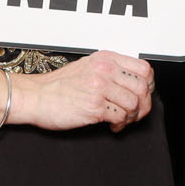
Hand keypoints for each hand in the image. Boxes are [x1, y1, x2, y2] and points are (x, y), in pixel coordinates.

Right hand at [15, 50, 153, 132]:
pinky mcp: (94, 107)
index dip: (148, 84)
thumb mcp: (87, 66)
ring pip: (134, 104)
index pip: (144, 68)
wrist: (36, 97)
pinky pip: (120, 117)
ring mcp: (100, 88)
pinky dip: (120, 125)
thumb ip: (110, 70)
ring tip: (121, 120)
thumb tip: (134, 82)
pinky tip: (112, 126)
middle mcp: (105, 71)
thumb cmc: (58, 85)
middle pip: (143, 87)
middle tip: (136, 113)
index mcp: (106, 59)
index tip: (144, 94)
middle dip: (144, 105)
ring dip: (131, 117)